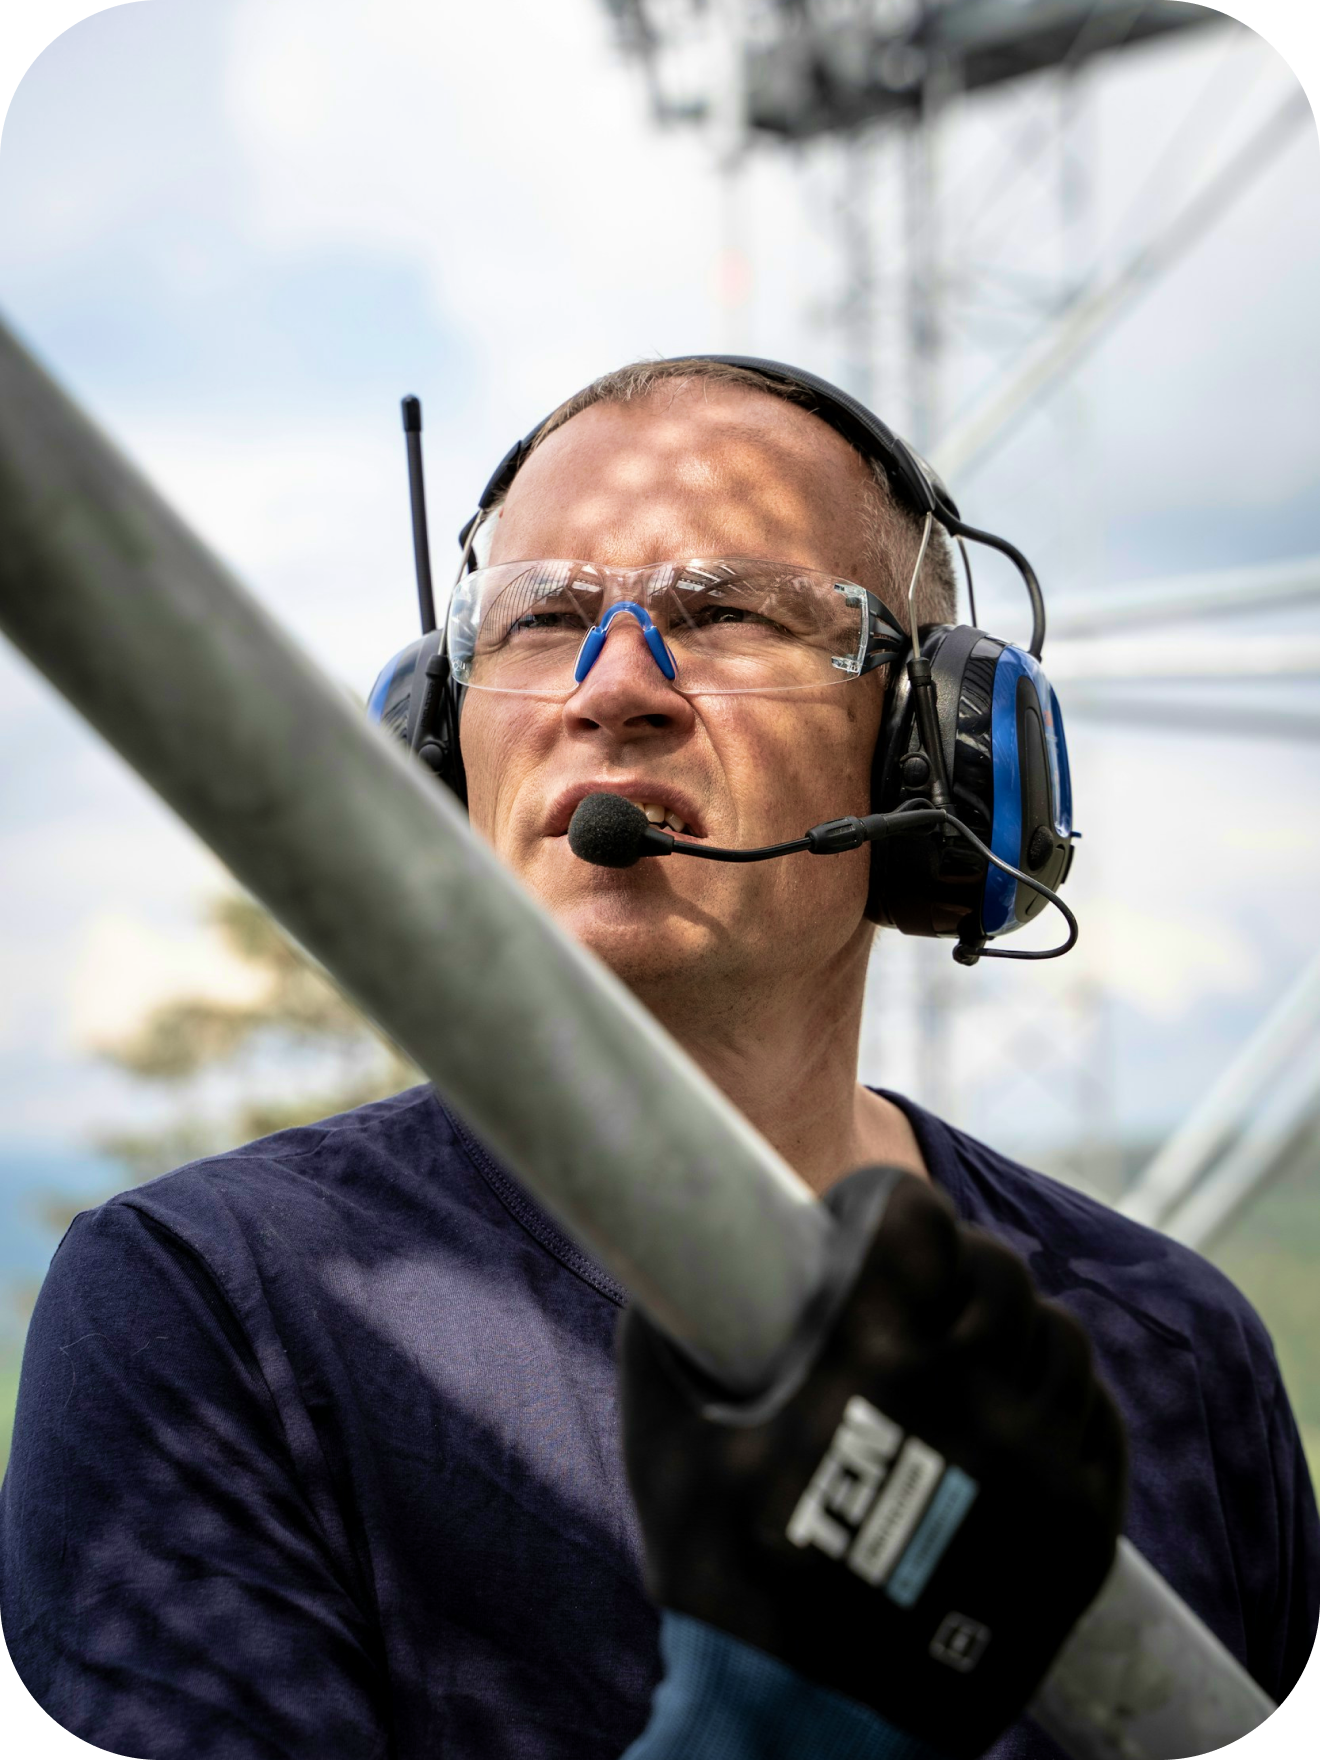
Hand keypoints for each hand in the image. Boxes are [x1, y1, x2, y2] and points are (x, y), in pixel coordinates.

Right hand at [618, 1166, 1127, 1759]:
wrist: (810, 1736)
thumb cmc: (726, 1587)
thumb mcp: (664, 1450)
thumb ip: (661, 1341)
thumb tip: (658, 1270)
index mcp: (873, 1363)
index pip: (921, 1218)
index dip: (888, 1207)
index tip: (866, 1223)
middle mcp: (973, 1401)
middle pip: (1000, 1268)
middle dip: (955, 1260)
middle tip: (917, 1289)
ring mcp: (1039, 1471)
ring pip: (1063, 1336)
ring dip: (1015, 1324)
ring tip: (970, 1348)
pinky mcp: (1080, 1534)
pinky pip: (1098, 1419)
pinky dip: (1062, 1396)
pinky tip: (1017, 1409)